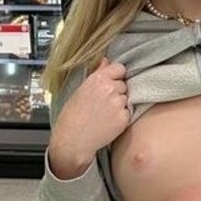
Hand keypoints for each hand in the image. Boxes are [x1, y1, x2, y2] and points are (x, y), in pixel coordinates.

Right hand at [48, 58, 129, 178]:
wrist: (73, 140)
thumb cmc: (72, 116)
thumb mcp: (80, 90)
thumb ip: (97, 74)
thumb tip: (106, 60)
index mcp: (98, 79)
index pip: (119, 68)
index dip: (117, 75)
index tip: (112, 82)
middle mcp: (110, 89)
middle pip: (124, 84)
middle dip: (117, 91)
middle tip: (103, 103)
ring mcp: (118, 104)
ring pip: (126, 98)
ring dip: (120, 104)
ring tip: (104, 114)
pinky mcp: (124, 118)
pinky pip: (128, 113)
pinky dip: (121, 117)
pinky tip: (108, 122)